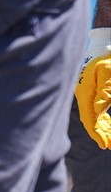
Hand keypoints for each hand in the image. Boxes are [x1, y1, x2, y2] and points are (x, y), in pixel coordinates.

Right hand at [76, 28, 110, 148]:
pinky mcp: (91, 91)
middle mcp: (84, 94)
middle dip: (101, 134)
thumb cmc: (108, 57)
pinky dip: (102, 121)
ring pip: (93, 116)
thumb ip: (105, 92)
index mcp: (85, 90)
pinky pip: (96, 110)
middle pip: (91, 119)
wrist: (104, 44)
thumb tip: (98, 110)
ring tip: (110, 140)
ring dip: (102, 129)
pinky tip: (107, 126)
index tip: (105, 145)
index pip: (89, 117)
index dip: (97, 133)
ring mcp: (87, 93)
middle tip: (110, 146)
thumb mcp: (108, 72)